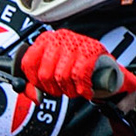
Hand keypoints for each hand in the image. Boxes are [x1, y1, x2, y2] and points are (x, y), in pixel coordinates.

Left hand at [20, 29, 135, 101]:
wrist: (106, 67)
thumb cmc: (76, 68)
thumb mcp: (54, 72)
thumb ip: (38, 84)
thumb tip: (34, 97)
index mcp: (46, 41)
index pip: (28, 62)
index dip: (33, 81)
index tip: (42, 87)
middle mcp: (59, 38)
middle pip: (45, 73)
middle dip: (53, 89)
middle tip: (61, 91)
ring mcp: (75, 43)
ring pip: (61, 76)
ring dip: (69, 90)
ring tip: (74, 91)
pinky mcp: (91, 51)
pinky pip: (79, 75)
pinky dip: (82, 88)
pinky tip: (85, 91)